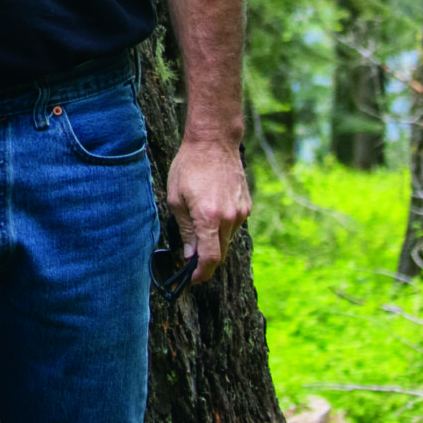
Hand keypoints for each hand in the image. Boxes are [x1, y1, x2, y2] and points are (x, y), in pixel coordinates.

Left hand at [166, 136, 250, 284]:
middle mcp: (230, 218)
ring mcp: (241, 212)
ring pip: (227, 240)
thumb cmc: (189, 167)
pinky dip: (221, 229)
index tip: (192, 279)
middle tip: (190, 263)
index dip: (201, 274)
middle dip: (206, 262)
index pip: (210, 258)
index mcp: (209, 218)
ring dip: (213, 243)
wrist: (214, 143)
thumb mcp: (176, 199)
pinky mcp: (246, 206)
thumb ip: (185, 230)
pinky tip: (209, 214)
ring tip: (197, 230)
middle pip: (220, 253)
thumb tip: (189, 255)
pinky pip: (233, 226)